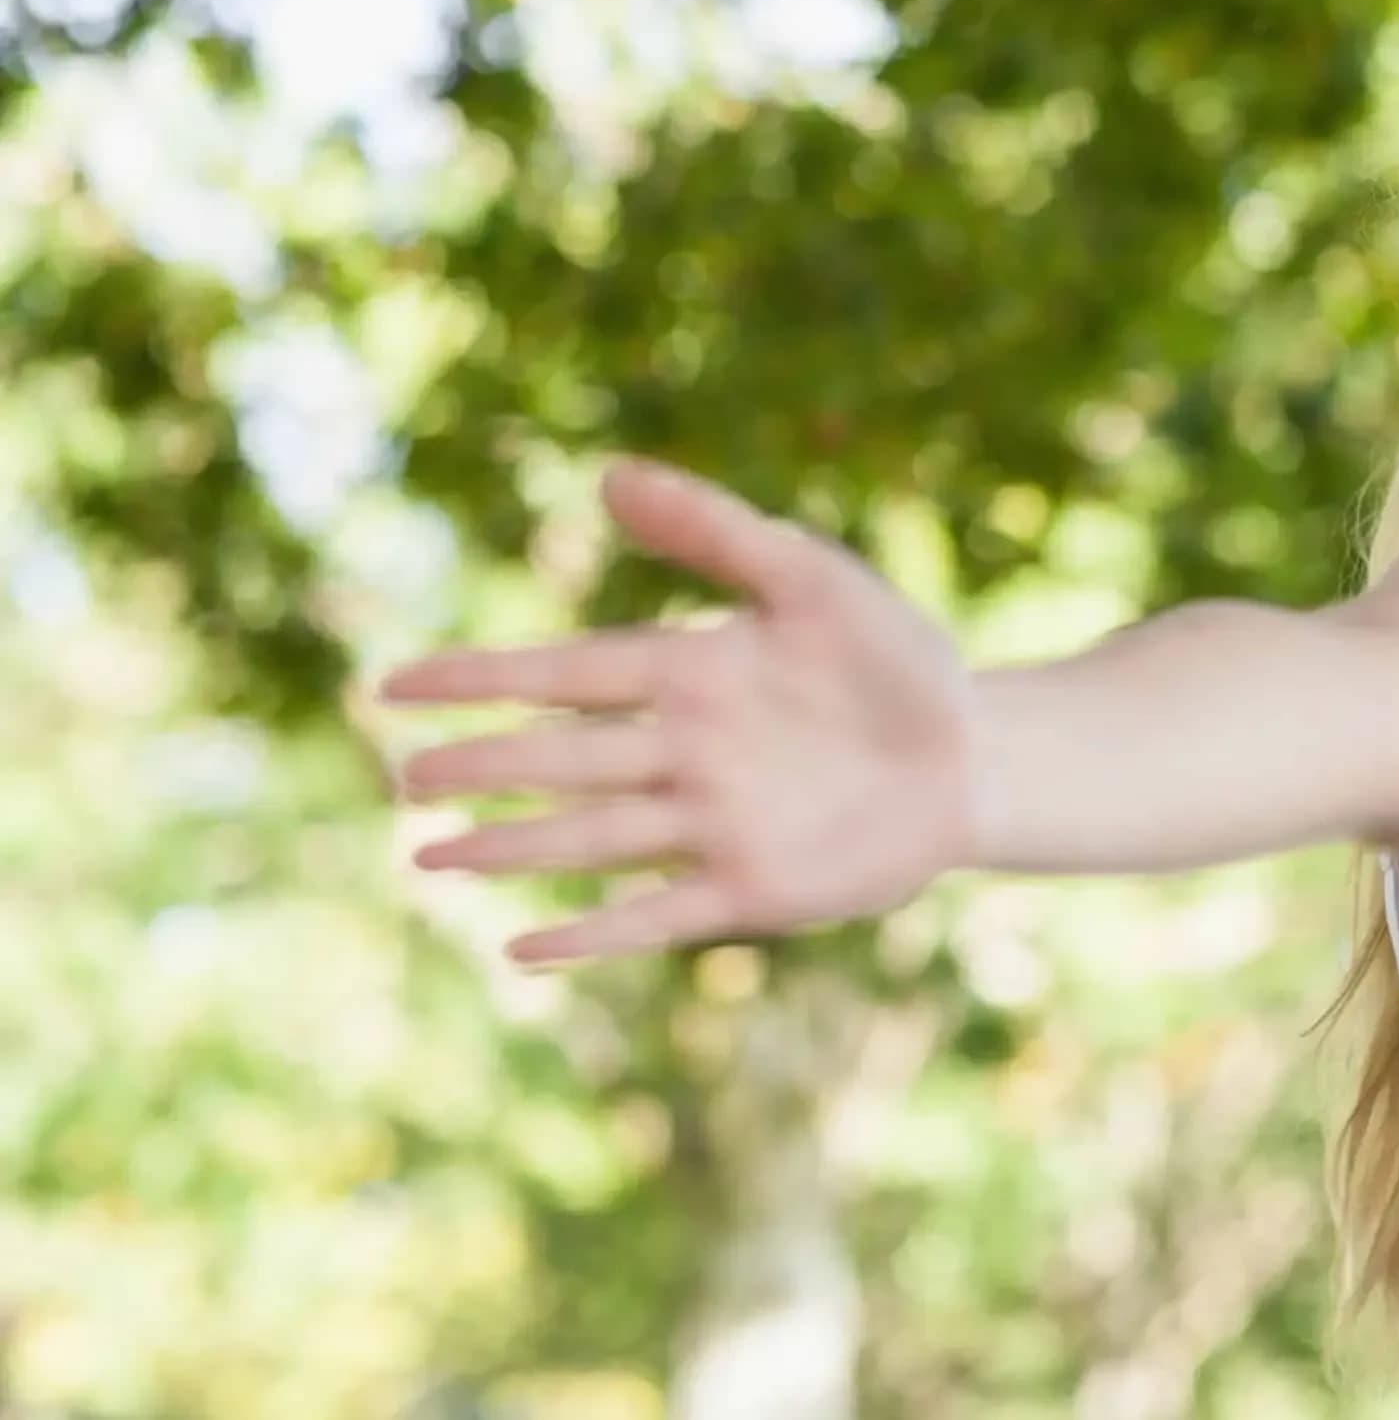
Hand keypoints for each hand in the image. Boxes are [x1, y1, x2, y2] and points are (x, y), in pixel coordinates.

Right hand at [376, 456, 978, 966]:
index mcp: (690, 671)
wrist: (977, 753)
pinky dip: (594, 934)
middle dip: (484, 769)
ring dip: (514, 847)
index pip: (565, 673)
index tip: (396, 684)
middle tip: (401, 780)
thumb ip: (716, 531)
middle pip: (564, 760)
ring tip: (429, 858)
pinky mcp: (752, 888)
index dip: (482, 679)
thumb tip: (609, 474)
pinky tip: (522, 948)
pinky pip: (658, 913)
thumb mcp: (811, 578)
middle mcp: (685, 751)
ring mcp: (713, 824)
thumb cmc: (895, 657)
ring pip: (591, 837)